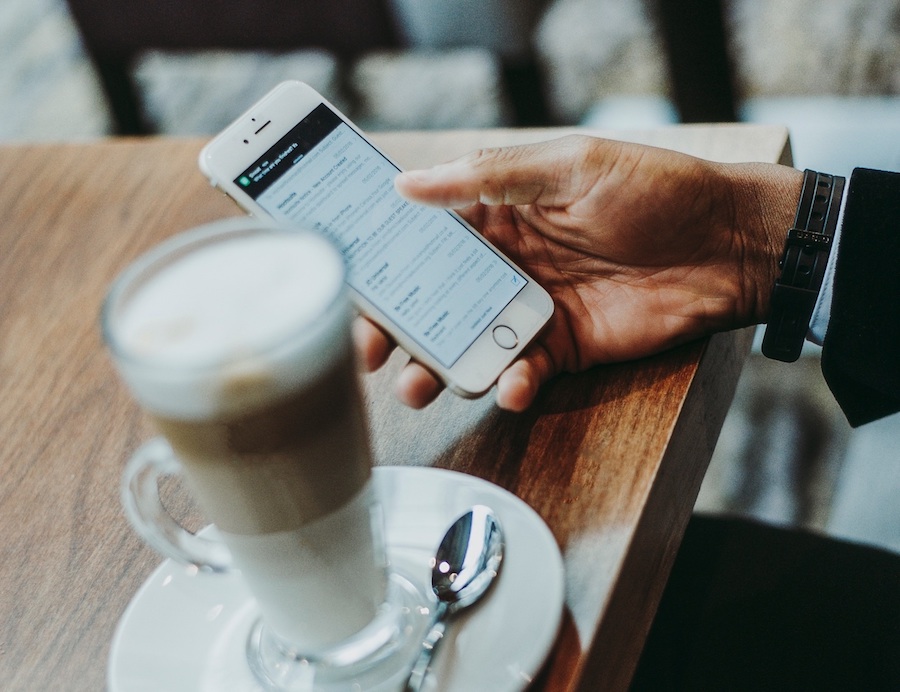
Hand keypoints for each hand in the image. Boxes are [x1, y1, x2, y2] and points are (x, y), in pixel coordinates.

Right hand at [356, 135, 801, 410]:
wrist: (726, 247)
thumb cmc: (654, 190)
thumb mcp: (569, 166)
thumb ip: (489, 176)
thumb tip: (407, 183)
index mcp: (498, 216)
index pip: (424, 241)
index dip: (385, 264)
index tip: (350, 286)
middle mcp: (506, 266)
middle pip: (433, 302)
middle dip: (396, 330)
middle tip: (369, 353)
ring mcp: (531, 311)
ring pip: (466, 347)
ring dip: (437, 369)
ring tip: (415, 387)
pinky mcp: (563, 349)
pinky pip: (521, 374)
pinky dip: (511, 386)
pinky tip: (512, 385)